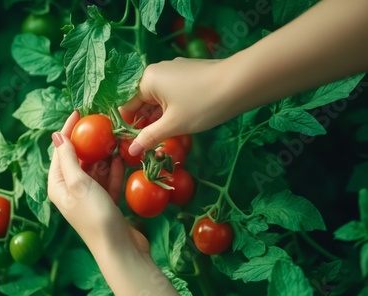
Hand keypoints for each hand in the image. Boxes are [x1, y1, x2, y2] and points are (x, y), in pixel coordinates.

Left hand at [47, 111, 148, 253]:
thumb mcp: (79, 182)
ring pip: (95, 168)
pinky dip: (113, 170)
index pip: (60, 151)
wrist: (119, 248)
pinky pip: (107, 180)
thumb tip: (56, 135)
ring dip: (104, 155)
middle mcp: (71, 190)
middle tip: (103, 124)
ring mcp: (89, 197)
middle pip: (79, 158)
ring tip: (115, 138)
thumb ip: (68, 158)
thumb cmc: (95, 215)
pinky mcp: (105, 202)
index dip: (69, 131)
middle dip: (90, 142)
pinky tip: (121, 158)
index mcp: (58, 185)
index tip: (80, 112)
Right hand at [120, 57, 235, 155]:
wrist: (240, 83)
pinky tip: (183, 123)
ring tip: (168, 138)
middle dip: (147, 124)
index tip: (134, 145)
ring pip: (160, 99)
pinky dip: (174, 109)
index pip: (127, 105)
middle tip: (152, 146)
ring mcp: (175, 70)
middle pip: (144, 102)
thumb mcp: (173, 125)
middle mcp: (158, 71)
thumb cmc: (201, 104)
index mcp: (147, 80)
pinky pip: (173, 94)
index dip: (129, 127)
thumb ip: (149, 137)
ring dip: (162, 118)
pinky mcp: (190, 73)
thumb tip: (131, 151)